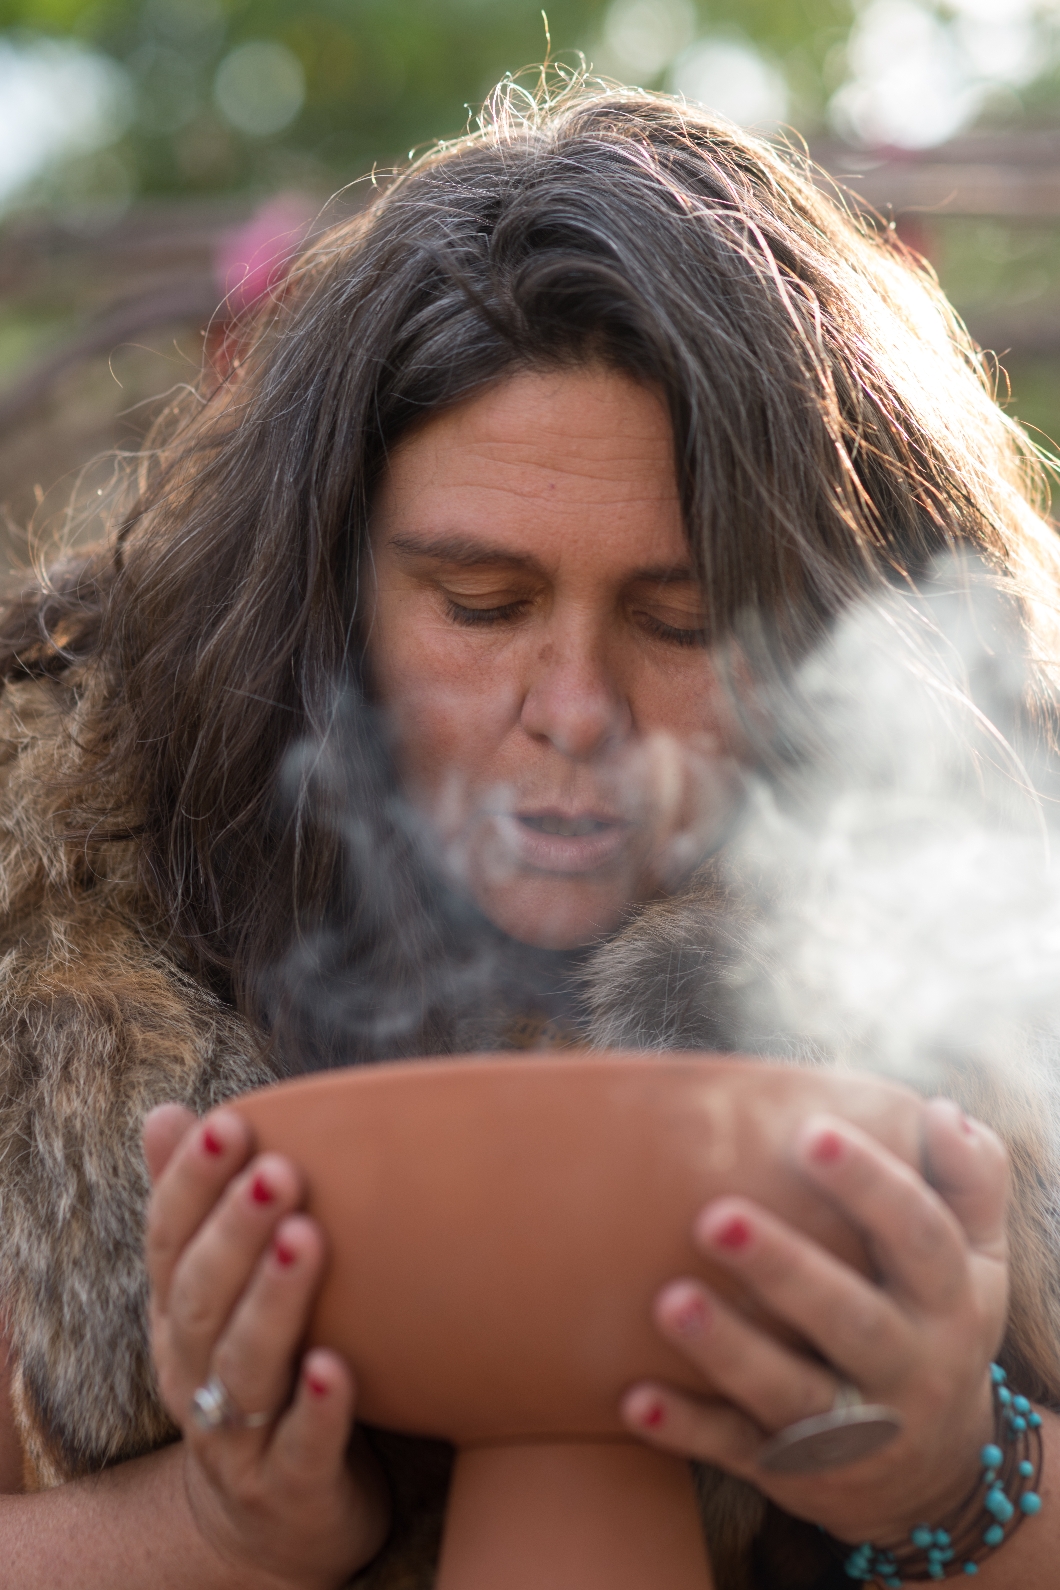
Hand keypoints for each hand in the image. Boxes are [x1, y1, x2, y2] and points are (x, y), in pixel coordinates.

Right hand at [144, 1104, 388, 1589]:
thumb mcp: (220, 1291)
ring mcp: (236, 1435)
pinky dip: (316, 1411)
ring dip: (274, 1301)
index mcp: (177, 1313)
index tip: (229, 1121)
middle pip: (201, 1297)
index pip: (169, 1240)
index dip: (192, 1182)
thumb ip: (199, 1205)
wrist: (273, 1514)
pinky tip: (335, 1368)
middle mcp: (192, 1370)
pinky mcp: (287, 1487)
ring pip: (244, 1367)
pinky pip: (299, 1450)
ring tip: (309, 1239)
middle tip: (279, 1171)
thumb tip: (165, 1112)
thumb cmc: (258, 1369)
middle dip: (235, 1231)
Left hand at [620, 1097, 1009, 1545]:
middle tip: (716, 1217)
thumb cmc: (937, 1321)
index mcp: (950, 1301)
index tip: (810, 1131)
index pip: (918, 1236)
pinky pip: (737, 1449)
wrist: (937, 1475)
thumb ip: (970, 1181)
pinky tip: (634, 1400)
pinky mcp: (793, 1472)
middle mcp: (907, 1369)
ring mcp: (851, 1429)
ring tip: (671, 1301)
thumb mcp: (980, 1258)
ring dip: (728, 1350)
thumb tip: (943, 1112)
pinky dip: (687, 1430)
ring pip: (788, 1394)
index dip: (869, 1184)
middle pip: (849, 1320)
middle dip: (784, 1269)